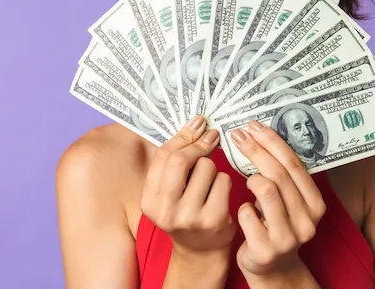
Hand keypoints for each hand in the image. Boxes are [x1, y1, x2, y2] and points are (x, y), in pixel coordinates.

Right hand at [140, 116, 235, 258]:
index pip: (163, 157)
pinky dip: (224, 181)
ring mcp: (190, 217)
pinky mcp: (214, 220)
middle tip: (211, 137)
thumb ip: (173, 162)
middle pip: (182, 160)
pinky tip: (220, 193)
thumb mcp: (169, 192)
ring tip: (210, 181)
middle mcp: (166, 211)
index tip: (198, 123)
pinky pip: (224, 181)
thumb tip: (195, 123)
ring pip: (207, 167)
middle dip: (199, 144)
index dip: (182, 135)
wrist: (201, 251)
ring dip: (213, 168)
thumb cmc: (185, 212)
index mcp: (149, 201)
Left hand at [230, 120, 325, 280]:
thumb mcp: (288, 202)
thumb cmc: (276, 225)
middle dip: (256, 150)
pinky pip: (247, 214)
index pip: (294, 164)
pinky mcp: (266, 249)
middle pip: (279, 174)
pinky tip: (244, 212)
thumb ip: (282, 176)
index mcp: (316, 204)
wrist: (273, 268)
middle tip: (239, 136)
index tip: (255, 126)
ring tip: (247, 181)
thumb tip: (260, 134)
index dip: (273, 142)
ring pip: (266, 190)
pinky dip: (241, 207)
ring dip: (251, 180)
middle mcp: (307, 220)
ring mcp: (288, 237)